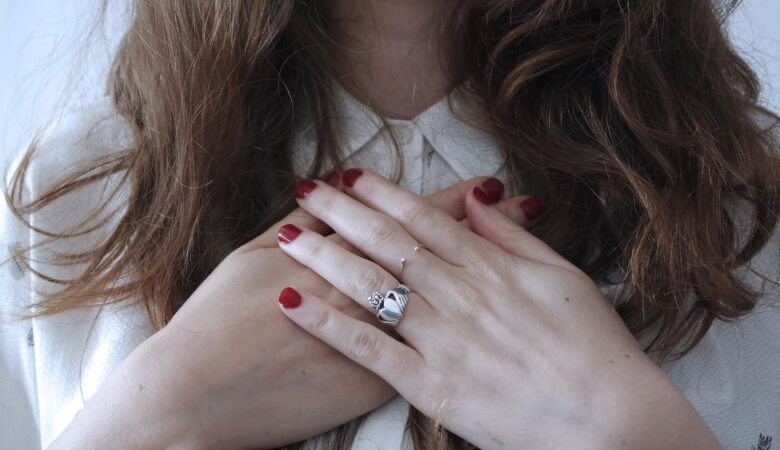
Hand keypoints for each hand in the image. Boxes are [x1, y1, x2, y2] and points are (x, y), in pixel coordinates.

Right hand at [50, 173, 535, 449]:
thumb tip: (333, 191)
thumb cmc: (215, 320)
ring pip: (442, 301)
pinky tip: (484, 322)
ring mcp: (373, 345)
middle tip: (522, 203)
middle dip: (484, 226)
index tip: (490, 183)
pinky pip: (422, 356)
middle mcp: (367, 297)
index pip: (410, 221)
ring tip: (515, 258)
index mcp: (340, 258)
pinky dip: (455, 334)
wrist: (196, 395)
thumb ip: (300, 224)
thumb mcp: (251, 256)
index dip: (453, 200)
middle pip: (439, 254)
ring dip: (483, 273)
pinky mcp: (371, 386)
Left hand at [274, 169, 720, 449]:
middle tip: (306, 190)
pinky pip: (368, 349)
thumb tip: (481, 197)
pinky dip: (326, 325)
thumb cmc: (594, 348)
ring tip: (287, 234)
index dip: (382, 193)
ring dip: (324, 256)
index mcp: (491, 267)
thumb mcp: (564, 277)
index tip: (350, 175)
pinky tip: (291, 303)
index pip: (424, 219)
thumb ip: (515, 237)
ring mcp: (442, 339)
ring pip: (371, 286)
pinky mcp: (430, 385)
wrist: (611, 419)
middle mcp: (460, 295)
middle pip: (388, 242)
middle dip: (342, 212)